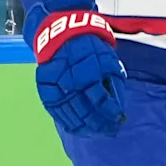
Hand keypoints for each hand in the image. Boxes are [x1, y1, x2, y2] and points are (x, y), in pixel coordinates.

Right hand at [30, 10, 125, 135]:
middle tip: (110, 131)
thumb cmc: (89, 47)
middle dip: (101, 125)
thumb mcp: (107, 59)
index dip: (112, 115)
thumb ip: (114, 82)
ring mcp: (56, 89)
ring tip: (97, 132)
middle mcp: (71, 84)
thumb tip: (119, 105)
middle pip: (87, 114)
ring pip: (71, 117)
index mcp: (89, 75)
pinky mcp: (45, 91)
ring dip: (86, 128)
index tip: (119, 120)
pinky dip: (69, 124)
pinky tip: (79, 128)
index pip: (102, 103)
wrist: (61, 34)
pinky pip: (57, 114)